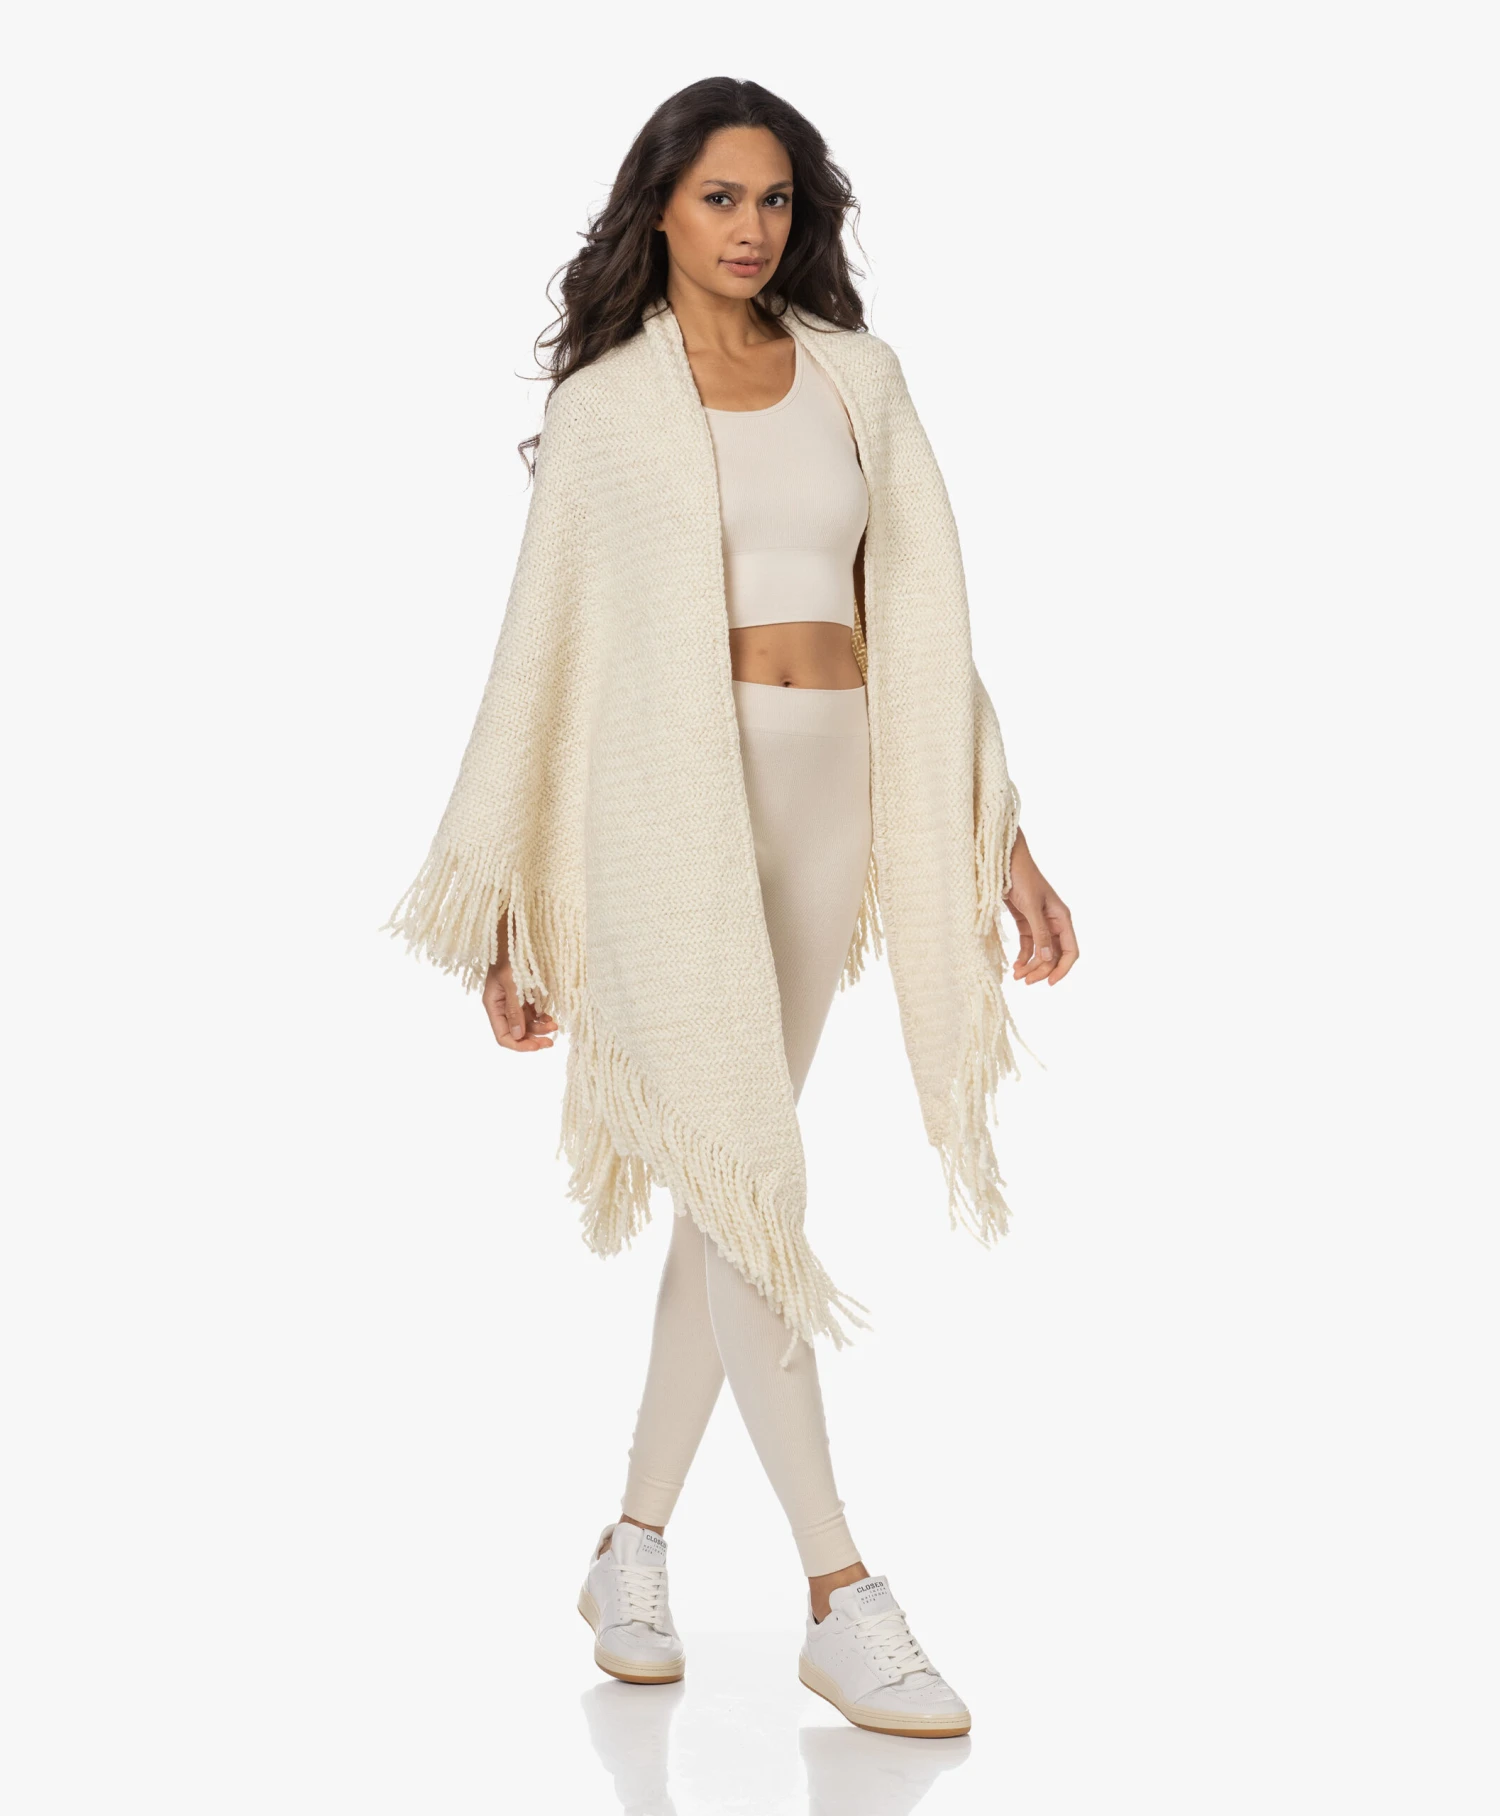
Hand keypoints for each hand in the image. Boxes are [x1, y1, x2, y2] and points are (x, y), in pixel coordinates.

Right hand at [482, 940, 558, 1051]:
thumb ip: (514, 1008)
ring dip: (540, 1028)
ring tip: (555, 1025)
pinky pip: (532, 1013)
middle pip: (516, 1033)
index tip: (538, 1046)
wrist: (514, 934)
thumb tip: (518, 1035)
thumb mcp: (511, 981)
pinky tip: (550, 1017)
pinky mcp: (523, 994)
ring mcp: (513, 1001)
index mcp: (493, 1005)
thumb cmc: (509, 954)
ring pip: (526, 1024)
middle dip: (533, 1038)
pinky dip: (541, 1018)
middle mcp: (501, 1006)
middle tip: (551, 1042)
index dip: (520, 1045)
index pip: (503, 1036)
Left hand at [1003, 830, 1078, 985]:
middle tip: (1025, 981)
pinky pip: (1029, 944)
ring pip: (1041, 952)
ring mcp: (1040, 922)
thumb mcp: (1031, 907)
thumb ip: (1040, 932)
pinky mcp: (1026, 921)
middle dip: (1042, 969)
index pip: (1070, 950)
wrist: (1004, 862)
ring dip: (1031, 965)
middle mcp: (1054, 922)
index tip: (1050, 983)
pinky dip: (1024, 956)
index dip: (1063, 969)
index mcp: (1062, 918)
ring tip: (1017, 977)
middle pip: (1054, 955)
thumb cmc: (1022, 878)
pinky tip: (1016, 966)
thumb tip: (1048, 957)